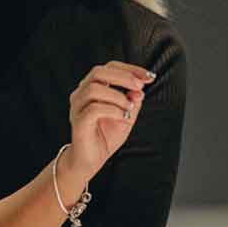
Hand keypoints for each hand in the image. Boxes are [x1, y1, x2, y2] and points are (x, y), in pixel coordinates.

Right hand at [62, 62, 155, 184]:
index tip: (149, 77)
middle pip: (98, 72)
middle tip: (140, 87)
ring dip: (118, 96)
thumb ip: (133, 102)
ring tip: (130, 108)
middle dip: (123, 76)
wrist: (91, 160)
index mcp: (93, 87)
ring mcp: (78, 107)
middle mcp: (82, 93)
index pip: (110, 67)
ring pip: (94, 89)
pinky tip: (122, 117)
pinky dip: (113, 110)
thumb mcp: (127, 117)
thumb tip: (139, 91)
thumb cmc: (105, 136)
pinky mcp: (78, 121)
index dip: (130, 69)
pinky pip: (94, 109)